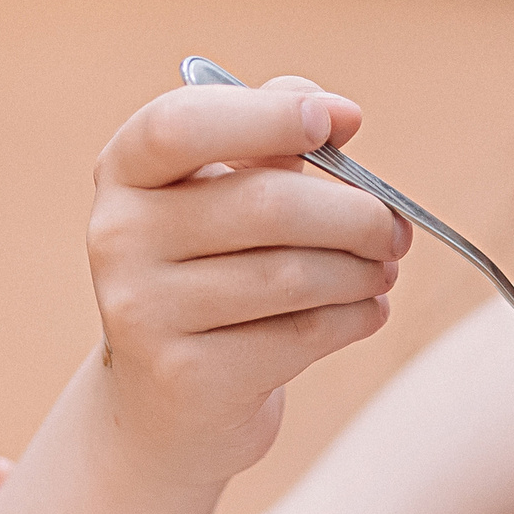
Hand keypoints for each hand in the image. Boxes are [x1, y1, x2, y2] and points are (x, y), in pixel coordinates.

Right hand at [86, 74, 407, 479]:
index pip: (180, 124)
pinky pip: (300, 335)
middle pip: (266, 205)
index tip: (342, 120)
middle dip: (356, 214)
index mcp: (126, 170)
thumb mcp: (228, 188)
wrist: (172, 398)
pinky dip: (354, 318)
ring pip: (292, 275)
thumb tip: (342, 115)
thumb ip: (275, 134)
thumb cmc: (216, 265)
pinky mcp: (184, 377)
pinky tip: (365, 311)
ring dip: (361, 271)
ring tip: (382, 269)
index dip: (268, 115)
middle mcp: (118, 235)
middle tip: (395, 229)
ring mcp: (142, 311)